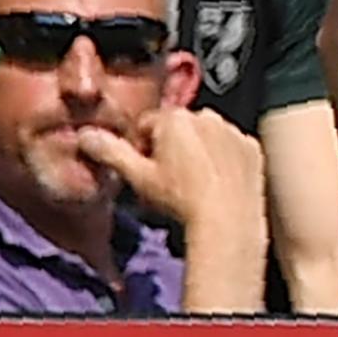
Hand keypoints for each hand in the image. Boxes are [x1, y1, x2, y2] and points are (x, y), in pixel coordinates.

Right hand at [77, 107, 265, 231]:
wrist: (226, 220)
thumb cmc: (180, 199)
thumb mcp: (138, 176)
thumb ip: (111, 152)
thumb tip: (86, 135)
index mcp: (175, 118)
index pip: (148, 125)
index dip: (142, 148)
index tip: (146, 169)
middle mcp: (207, 116)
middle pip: (178, 128)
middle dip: (170, 147)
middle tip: (168, 179)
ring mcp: (232, 130)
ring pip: (206, 136)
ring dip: (197, 150)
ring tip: (193, 183)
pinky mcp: (252, 147)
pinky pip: (231, 147)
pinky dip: (223, 159)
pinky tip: (216, 182)